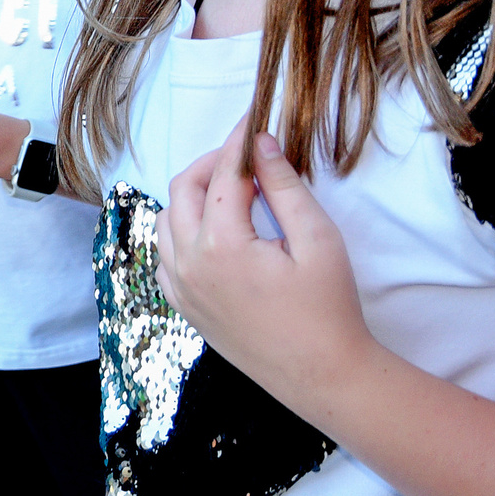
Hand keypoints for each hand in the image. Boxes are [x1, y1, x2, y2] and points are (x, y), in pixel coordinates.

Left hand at [156, 121, 376, 413]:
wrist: (322, 375)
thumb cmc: (329, 309)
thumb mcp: (317, 240)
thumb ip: (284, 186)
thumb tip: (261, 144)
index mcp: (220, 245)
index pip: (222, 174)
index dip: (238, 142)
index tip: (253, 120)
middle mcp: (187, 264)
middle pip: (183, 188)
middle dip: (211, 162)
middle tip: (246, 154)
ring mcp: (179, 287)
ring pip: (167, 219)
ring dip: (193, 194)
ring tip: (234, 188)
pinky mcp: (182, 304)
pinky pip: (165, 253)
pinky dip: (182, 230)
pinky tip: (215, 228)